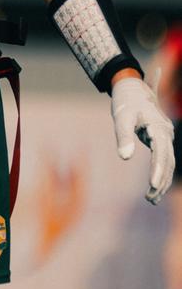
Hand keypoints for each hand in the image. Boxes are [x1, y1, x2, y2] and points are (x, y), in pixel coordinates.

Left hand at [111, 69, 174, 204]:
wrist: (131, 88)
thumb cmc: (125, 103)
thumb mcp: (121, 118)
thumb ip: (123, 137)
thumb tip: (125, 157)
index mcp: (158, 125)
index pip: (161, 151)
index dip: (157, 169)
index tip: (152, 185)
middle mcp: (166, 132)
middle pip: (168, 160)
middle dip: (160, 180)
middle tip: (150, 199)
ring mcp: (166, 137)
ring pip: (168, 162)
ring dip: (161, 181)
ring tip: (151, 200)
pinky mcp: (162, 140)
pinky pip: (164, 160)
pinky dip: (160, 174)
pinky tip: (153, 191)